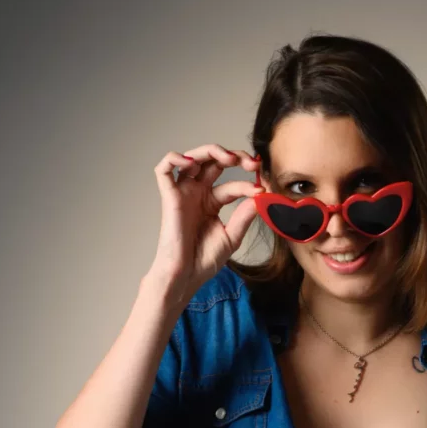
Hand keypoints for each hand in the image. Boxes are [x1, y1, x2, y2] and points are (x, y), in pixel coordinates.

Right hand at [148, 144, 264, 300]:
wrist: (185, 276)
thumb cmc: (203, 261)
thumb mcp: (232, 237)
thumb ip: (244, 216)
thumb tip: (260, 196)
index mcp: (212, 203)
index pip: (232, 184)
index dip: (248, 183)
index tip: (262, 189)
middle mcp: (197, 194)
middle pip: (213, 162)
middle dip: (234, 157)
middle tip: (251, 163)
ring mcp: (183, 193)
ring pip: (192, 158)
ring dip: (211, 151)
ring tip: (229, 159)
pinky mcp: (169, 197)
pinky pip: (164, 169)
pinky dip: (174, 158)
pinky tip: (191, 162)